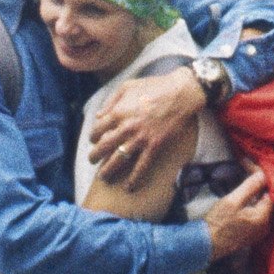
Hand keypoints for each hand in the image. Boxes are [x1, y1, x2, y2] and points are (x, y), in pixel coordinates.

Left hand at [87, 69, 205, 186]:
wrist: (181, 93)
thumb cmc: (154, 86)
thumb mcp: (128, 86)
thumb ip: (111, 101)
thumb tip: (98, 116)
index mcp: (118, 112)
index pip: (97, 129)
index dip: (93, 136)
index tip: (94, 140)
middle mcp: (126, 127)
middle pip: (103, 147)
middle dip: (94, 156)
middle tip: (93, 160)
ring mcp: (140, 139)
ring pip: (118, 160)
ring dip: (107, 171)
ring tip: (103, 177)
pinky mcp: (154, 146)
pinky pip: (141, 166)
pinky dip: (134, 179)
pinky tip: (128, 187)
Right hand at [198, 166, 271, 265]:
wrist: (205, 246)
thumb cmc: (218, 223)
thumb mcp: (232, 201)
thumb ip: (250, 187)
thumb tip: (262, 175)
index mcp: (263, 217)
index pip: (270, 191)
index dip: (261, 177)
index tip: (249, 166)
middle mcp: (265, 226)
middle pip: (267, 200)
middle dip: (259, 185)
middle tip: (248, 170)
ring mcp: (258, 232)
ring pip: (262, 207)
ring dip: (256, 194)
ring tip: (246, 181)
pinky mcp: (250, 235)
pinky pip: (256, 215)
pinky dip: (252, 204)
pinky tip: (244, 198)